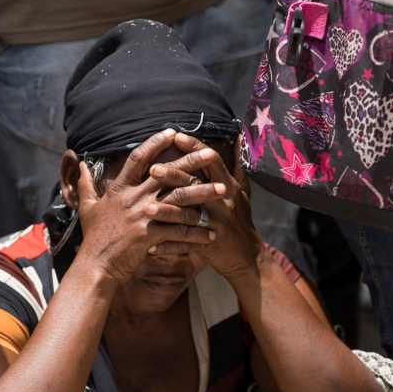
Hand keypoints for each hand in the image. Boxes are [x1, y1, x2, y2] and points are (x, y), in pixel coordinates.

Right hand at [75, 130, 216, 284]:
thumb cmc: (93, 237)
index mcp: (120, 189)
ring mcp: (142, 216)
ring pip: (180, 199)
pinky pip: (179, 231)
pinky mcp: (150, 236)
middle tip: (211, 151)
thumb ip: (85, 184)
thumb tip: (79, 164)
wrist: (95, 266)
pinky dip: (196, 232)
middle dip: (191, 161)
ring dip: (204, 194)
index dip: (155, 142)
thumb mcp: (87, 208)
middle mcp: (133, 198)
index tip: (173, 131)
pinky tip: (211, 233)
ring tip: (223, 190)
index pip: (139, 158)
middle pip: (167, 173)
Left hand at [146, 134, 261, 281]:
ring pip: (188, 216)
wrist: (248, 255)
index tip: (175, 136)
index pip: (211, 162)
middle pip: (196, 185)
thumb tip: (237, 136)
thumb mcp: (243, 190)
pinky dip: (166, 245)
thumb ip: (236, 164)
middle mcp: (222, 203)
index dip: (194, 148)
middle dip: (173, 176)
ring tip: (145, 208)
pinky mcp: (208, 244)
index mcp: (229, 187)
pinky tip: (149, 246)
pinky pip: (184, 244)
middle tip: (152, 169)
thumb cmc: (241, 219)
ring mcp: (215, 224)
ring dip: (165, 212)